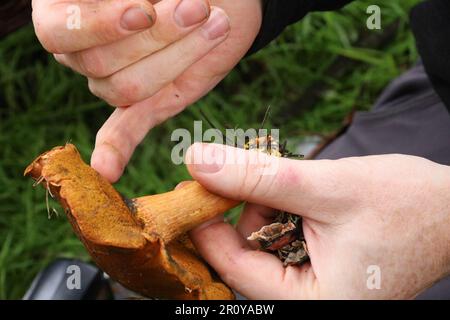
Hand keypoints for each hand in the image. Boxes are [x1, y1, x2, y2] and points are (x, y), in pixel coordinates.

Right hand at [32, 0, 262, 181]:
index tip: (145, 12)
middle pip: (100, 66)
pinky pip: (125, 128)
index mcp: (70, 9)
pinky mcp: (151, 101)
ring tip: (214, 23)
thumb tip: (132, 17)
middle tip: (199, 8)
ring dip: (175, 59)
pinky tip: (108, 169)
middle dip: (157, 39)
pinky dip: (116, 149)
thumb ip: (125, 0)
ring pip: (126, 90)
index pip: (62, 31)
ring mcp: (116, 78)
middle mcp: (86, 48)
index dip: (101, 26)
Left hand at [185, 143, 449, 298]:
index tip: (191, 185)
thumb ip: (258, 177)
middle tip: (234, 172)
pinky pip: (278, 241)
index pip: (236, 268)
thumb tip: (198, 161)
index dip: (207, 223)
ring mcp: (312, 288)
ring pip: (258, 246)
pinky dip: (275, 211)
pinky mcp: (315, 269)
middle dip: (239, 212)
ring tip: (285, 182)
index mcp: (314, 304)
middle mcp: (309, 303)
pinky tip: (292, 194)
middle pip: (244, 258)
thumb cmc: (408, 205)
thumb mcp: (327, 186)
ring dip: (259, 207)